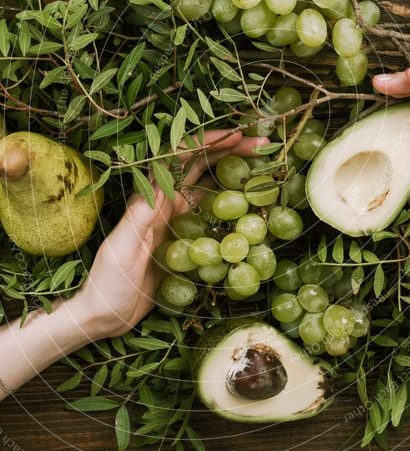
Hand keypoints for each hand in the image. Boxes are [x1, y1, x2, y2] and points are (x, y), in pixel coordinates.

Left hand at [75, 130, 265, 338]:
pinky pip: (213, 217)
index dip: (208, 142)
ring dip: (235, 172)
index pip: (180, 158)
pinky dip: (233, 206)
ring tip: (264, 165)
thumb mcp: (121, 249)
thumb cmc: (107, 282)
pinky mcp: (186, 242)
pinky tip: (252, 206)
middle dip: (230, 149)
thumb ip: (140, 217)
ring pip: (210, 187)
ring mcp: (177, 222)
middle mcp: (165, 203)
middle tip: (263, 144)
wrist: (104, 315)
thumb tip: (163, 184)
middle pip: (201, 165)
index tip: (237, 135)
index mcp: (150, 199)